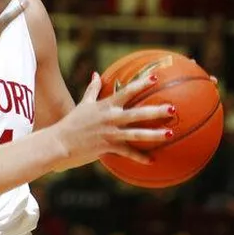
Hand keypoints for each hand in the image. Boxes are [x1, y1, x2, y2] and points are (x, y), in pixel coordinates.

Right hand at [51, 72, 172, 170]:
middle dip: (155, 111)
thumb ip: (92, 89)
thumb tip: (96, 74)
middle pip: (137, 113)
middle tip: (173, 108)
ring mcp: (109, 133)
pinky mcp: (107, 147)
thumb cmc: (72, 122)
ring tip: (170, 133)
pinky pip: (126, 152)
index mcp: (105, 106)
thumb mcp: (83, 104)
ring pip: (135, 133)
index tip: (155, 77)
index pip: (126, 92)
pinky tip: (152, 161)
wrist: (60, 141)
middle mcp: (110, 118)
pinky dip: (139, 157)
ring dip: (154, 134)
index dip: (140, 84)